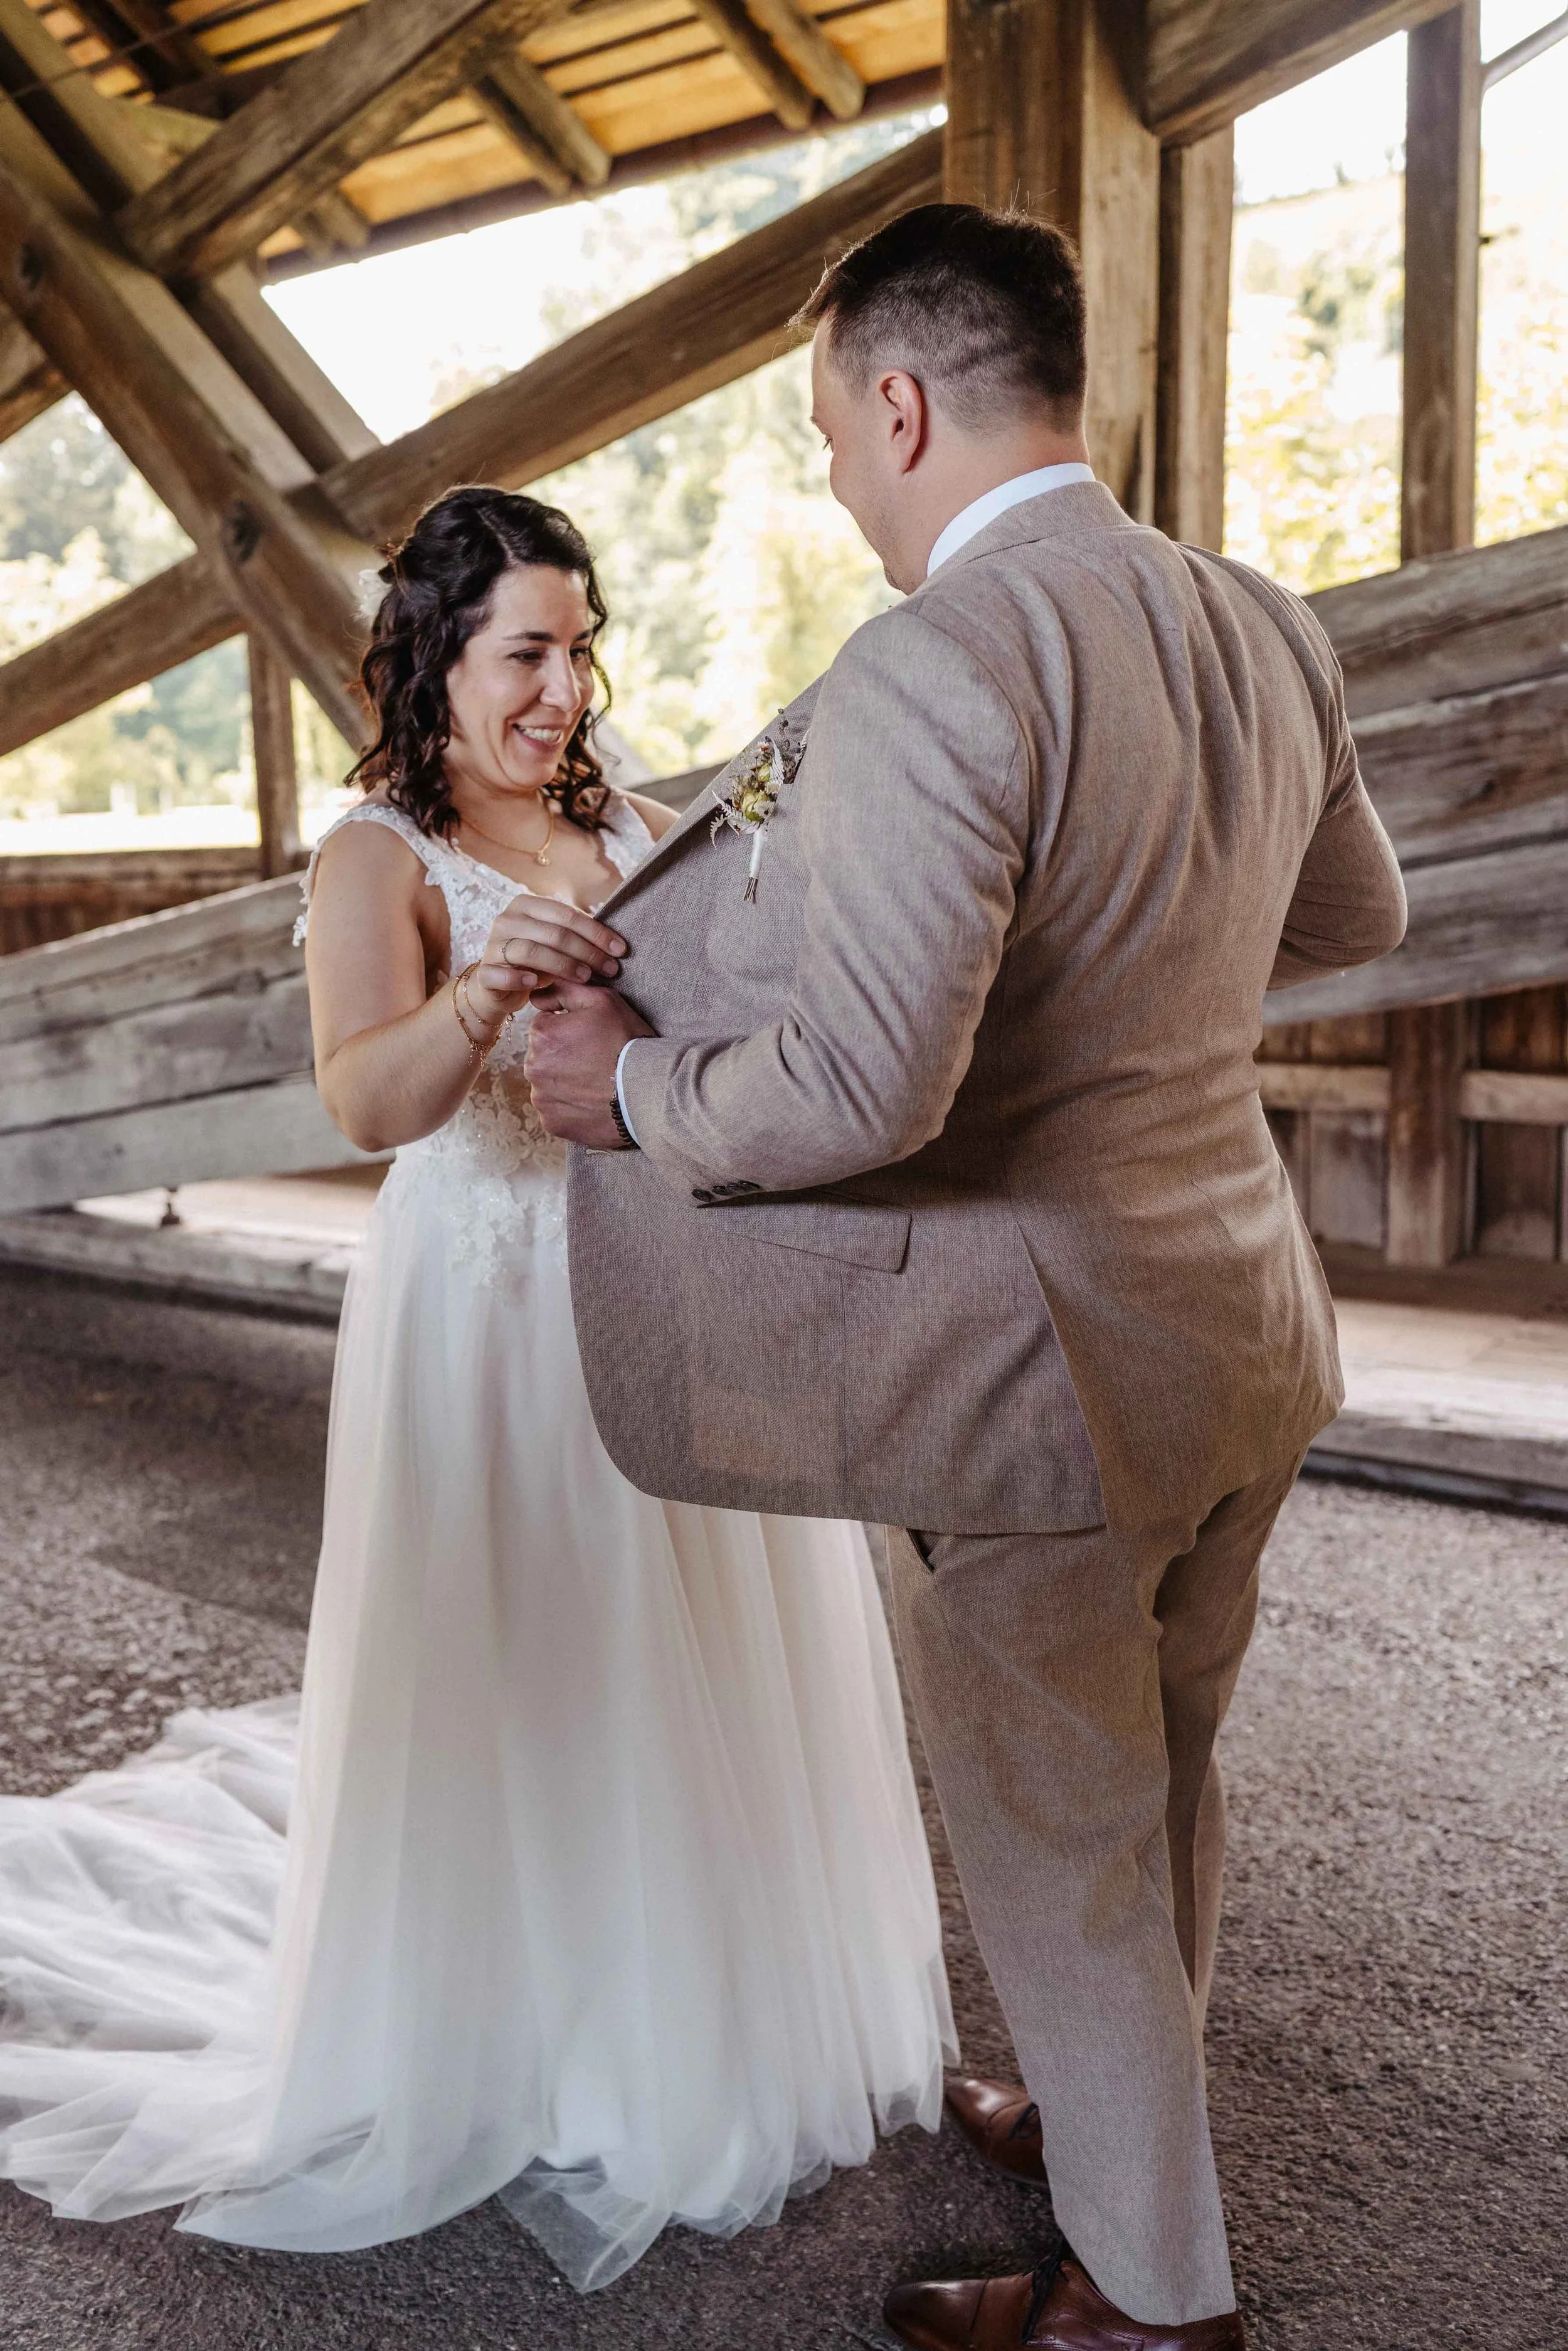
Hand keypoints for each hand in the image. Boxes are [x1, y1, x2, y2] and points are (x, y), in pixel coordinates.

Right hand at [467, 893, 627, 1028]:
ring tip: (585, 977)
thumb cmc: (535, 962)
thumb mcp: (555, 943)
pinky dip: (520, 979)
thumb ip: (576, 936)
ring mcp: (493, 945)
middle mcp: (507, 920)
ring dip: (563, 965)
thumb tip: (616, 943)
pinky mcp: (484, 972)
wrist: (497, 988)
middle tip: (609, 968)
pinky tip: (537, 984)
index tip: (621, 949)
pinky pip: (502, 974)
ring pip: (531, 951)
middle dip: (587, 951)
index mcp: (526, 905)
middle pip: (554, 933)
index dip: (596, 932)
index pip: (567, 914)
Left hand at [525, 977, 655, 1147]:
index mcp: (542, 1034)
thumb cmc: (627, 1042)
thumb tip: (539, 994)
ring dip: (566, 1082)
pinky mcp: (552, 1123)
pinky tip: (592, 1102)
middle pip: (544, 1056)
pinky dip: (570, 1107)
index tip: (591, 1038)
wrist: (647, 1091)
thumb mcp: (603, 1001)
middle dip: (564, 1056)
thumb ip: (566, 989)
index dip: (570, 1029)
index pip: (545, 1025)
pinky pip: (556, 1110)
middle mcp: (534, 1067)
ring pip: (549, 1084)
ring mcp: (542, 1099)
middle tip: (596, 1060)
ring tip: (596, 1083)